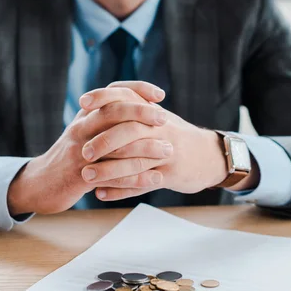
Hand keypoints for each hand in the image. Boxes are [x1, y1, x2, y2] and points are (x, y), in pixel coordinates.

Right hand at [7, 82, 170, 215]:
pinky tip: (156, 179)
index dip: (137, 89)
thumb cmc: (69, 156)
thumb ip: (103, 117)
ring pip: (115, 144)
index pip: (111, 91)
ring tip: (168, 150)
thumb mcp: (82, 130)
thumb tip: (135, 103)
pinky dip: (136, 178)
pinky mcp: (80, 176)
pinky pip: (112, 175)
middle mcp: (81, 128)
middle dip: (142, 113)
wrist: (40, 183)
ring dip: (144, 147)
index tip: (160, 95)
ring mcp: (79, 151)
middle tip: (165, 118)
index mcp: (85, 115)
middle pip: (112, 111)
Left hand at [79, 82, 259, 201]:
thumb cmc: (174, 135)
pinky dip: (120, 191)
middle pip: (130, 131)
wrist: (208, 155)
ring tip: (86, 177)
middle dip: (104, 140)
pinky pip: (142, 183)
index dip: (104, 97)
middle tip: (83, 152)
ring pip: (134, 161)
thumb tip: (99, 100)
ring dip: (108, 171)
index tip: (82, 103)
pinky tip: (101, 194)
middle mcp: (160, 129)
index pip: (127, 96)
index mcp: (153, 111)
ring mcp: (166, 152)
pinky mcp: (170, 174)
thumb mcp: (156, 117)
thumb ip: (131, 107)